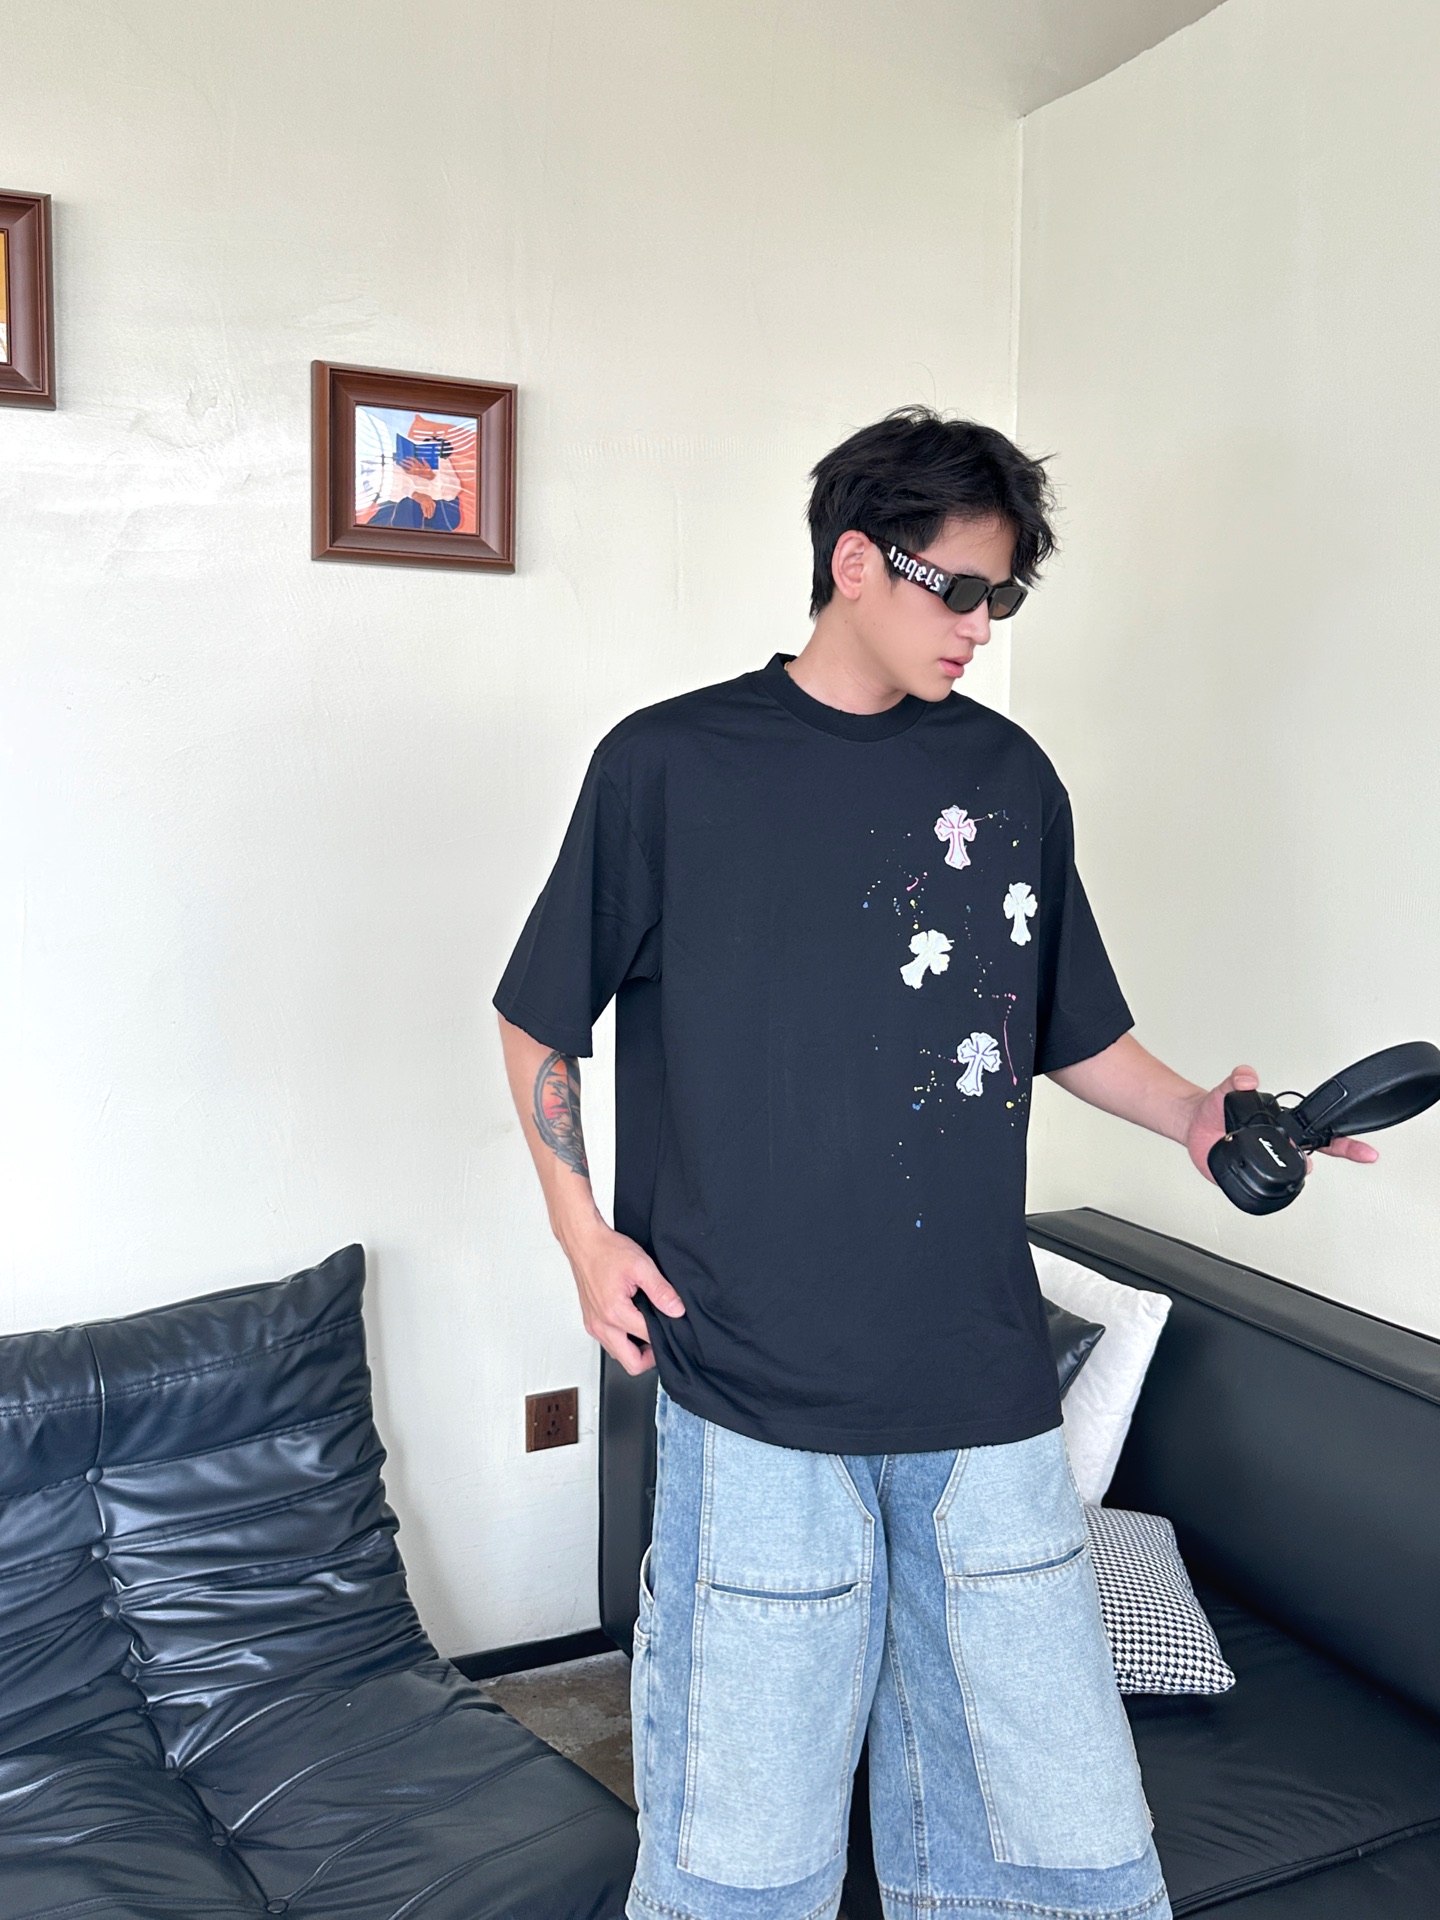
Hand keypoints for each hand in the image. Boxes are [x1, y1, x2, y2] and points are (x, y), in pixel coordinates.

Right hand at [562, 1219, 685, 1374]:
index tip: (673, 1325)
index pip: (648, 1339)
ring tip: (648, 1326)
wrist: (584, 1242)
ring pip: (619, 1355)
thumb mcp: (641, 1265)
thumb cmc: (607, 1251)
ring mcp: (593, 1325)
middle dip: (650, 1356)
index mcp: (614, 1312)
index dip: (665, 1334)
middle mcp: (601, 1325)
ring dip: (636, 1349)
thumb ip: (661, 1290)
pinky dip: (624, 1340)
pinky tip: (634, 1322)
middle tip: (662, 1337)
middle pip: (631, 1363)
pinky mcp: (591, 1322)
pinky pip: (610, 1344)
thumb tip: (677, 1310)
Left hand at [1184, 1063, 1379, 1183]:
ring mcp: (1266, 1159)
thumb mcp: (1227, 1088)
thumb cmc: (1215, 1106)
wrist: (1194, 1123)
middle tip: (1337, 1159)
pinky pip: (1261, 1187)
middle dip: (1331, 1157)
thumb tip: (1248, 1077)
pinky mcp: (1248, 1175)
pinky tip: (1258, 1185)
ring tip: (1287, 1168)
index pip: (1320, 1132)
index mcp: (1283, 1124)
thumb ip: (1238, 1079)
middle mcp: (1279, 1143)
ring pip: (1289, 1172)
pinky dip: (1262, 1189)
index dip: (1347, 1142)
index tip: (1367, 1151)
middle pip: (1314, 1154)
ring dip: (1292, 1172)